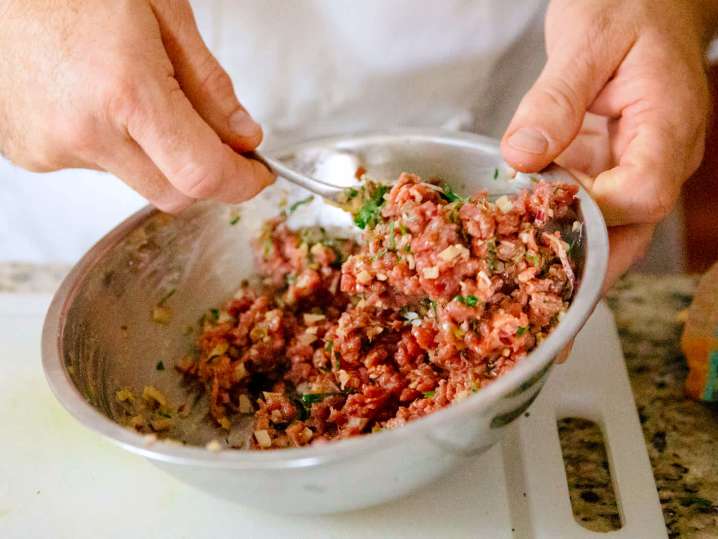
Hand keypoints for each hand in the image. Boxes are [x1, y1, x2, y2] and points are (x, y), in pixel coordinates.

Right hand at [0, 0, 273, 211]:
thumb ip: (210, 86)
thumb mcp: (163, 13)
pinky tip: (98, 100)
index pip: (201, 175)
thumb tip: (243, 137)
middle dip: (203, 172)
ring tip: (132, 92)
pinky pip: (97, 166)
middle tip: (213, 137)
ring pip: (137, 180)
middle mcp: (84, 131)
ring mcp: (51, 148)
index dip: (241, 182)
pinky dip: (115, 144)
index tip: (257, 173)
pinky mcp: (31, 153)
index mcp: (124, 92)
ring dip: (155, 154)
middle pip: (173, 192)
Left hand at [501, 0, 714, 289]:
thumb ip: (555, 100)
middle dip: (584, 266)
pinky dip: (557, 228)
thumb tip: (523, 156)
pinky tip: (522, 246)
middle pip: (632, 231)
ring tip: (521, 290)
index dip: (597, 214)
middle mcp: (660, 156)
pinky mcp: (611, 166)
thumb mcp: (584, 40)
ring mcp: (636, 165)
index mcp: (667, 123)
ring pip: (611, 231)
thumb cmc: (627, 6)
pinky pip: (591, 209)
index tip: (545, 212)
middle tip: (533, 301)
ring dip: (568, 257)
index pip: (643, 193)